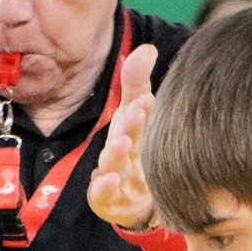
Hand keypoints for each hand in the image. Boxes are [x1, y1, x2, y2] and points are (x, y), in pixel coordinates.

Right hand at [86, 45, 160, 230]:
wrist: (138, 198)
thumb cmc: (139, 150)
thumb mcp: (140, 116)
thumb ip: (139, 85)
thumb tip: (147, 49)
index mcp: (127, 129)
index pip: (133, 114)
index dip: (139, 107)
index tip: (150, 99)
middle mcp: (118, 151)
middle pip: (120, 136)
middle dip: (128, 125)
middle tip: (139, 113)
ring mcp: (113, 175)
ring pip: (111, 164)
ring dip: (116, 153)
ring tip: (124, 143)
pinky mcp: (109, 201)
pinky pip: (101, 195)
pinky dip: (103, 187)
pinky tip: (111, 179)